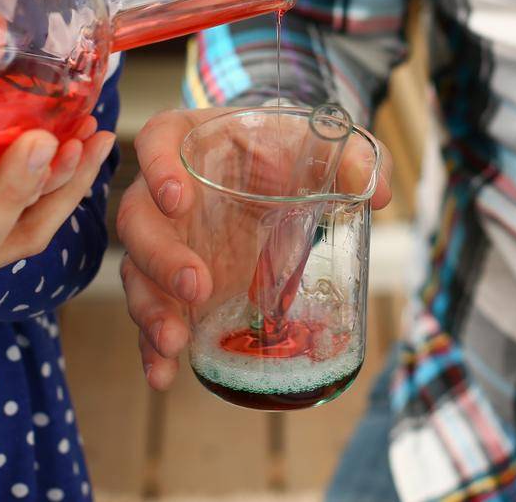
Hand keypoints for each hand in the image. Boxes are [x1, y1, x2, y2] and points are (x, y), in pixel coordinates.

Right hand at [116, 107, 392, 389]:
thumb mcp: (321, 143)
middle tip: (196, 286)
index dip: (158, 167)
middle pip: (138, 220)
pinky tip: (164, 374)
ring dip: (151, 310)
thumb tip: (377, 188)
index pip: (159, 141)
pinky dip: (151, 347)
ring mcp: (164, 239)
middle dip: (161, 257)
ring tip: (175, 344)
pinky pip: (152, 313)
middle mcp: (162, 190)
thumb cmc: (286, 150)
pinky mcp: (170, 282)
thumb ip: (356, 155)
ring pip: (138, 273)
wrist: (276, 174)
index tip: (178, 196)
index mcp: (191, 140)